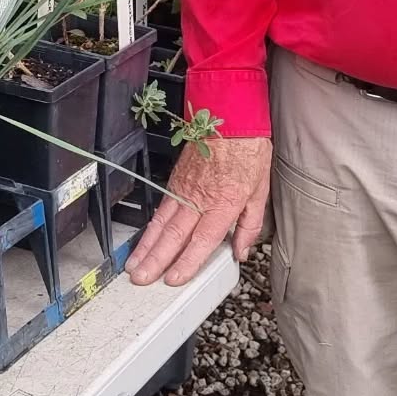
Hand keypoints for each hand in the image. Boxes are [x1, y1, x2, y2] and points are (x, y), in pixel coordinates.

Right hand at [126, 137, 271, 287]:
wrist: (228, 116)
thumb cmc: (247, 148)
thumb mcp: (260, 189)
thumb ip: (250, 225)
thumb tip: (242, 250)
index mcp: (223, 203)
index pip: (201, 241)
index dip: (187, 262)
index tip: (173, 279)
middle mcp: (199, 198)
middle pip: (174, 235)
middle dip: (156, 260)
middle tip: (142, 279)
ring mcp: (184, 188)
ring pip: (162, 223)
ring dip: (147, 246)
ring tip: (135, 264)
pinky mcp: (176, 179)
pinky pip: (161, 207)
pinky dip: (151, 226)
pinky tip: (145, 238)